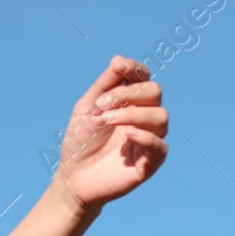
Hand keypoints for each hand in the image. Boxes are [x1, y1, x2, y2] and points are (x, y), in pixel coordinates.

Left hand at [54, 56, 167, 212]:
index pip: (144, 77)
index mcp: (130, 102)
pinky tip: (128, 136)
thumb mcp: (87, 107)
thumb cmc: (80, 140)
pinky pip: (161, 146)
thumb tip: (119, 59)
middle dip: (127, 94)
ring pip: (160, 116)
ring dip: (132, 114)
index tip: (119, 69)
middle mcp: (143, 118)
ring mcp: (148, 139)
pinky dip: (146, 137)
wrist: (73, 176)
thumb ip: (105, 85)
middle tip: (101, 106)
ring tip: (105, 121)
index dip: (135, 69)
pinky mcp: (149, 163)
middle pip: (154, 92)